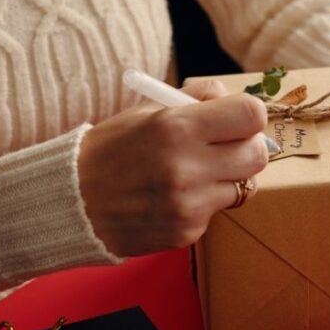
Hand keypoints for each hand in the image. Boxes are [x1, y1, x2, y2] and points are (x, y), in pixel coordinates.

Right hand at [77, 79, 269, 256]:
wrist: (71, 201)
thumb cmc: (112, 149)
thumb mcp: (147, 110)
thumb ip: (195, 97)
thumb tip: (231, 96)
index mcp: (176, 127)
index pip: (251, 115)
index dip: (249, 115)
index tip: (237, 119)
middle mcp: (186, 167)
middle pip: (258, 155)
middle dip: (247, 147)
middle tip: (226, 147)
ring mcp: (188, 205)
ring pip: (245, 186)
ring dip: (228, 178)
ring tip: (196, 172)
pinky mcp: (186, 232)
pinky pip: (218, 211)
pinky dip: (205, 202)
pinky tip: (176, 196)